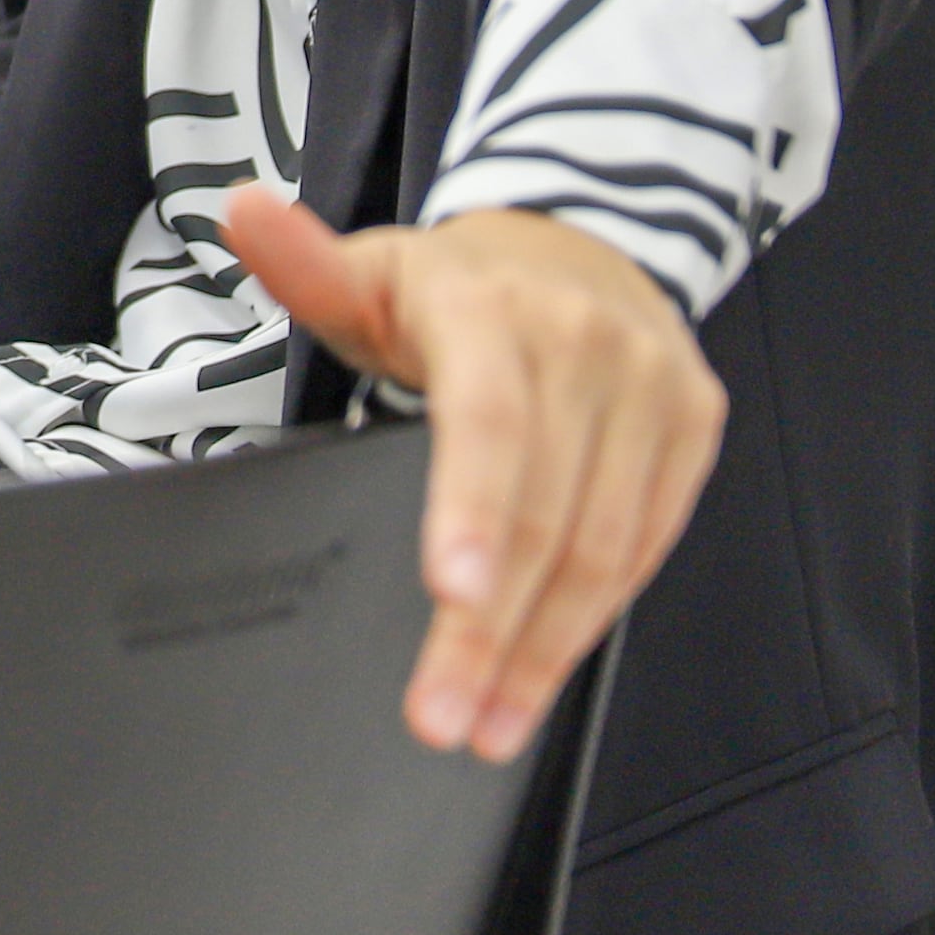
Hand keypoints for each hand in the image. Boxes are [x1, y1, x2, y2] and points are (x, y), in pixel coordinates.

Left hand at [227, 186, 724, 764]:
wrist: (584, 241)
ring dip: (547, 651)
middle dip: (492, 631)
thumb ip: (306, 265)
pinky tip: (545, 670)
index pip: (488, 422)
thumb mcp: (374, 271)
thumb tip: (240, 210)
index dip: (472, 512)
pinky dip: (596, 618)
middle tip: (445, 716)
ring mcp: (650, 383)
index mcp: (489, 309)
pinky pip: (650, 542)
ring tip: (489, 723)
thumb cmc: (458, 287)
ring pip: (605, 547)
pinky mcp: (694, 422)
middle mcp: (583, 342)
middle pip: (544, 512)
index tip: (450, 596)